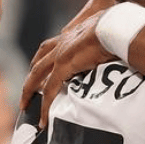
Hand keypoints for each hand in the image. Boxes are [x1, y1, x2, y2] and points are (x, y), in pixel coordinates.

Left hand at [19, 0, 115, 125]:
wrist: (115, 25)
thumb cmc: (118, 25)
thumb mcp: (110, 31)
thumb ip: (107, 39)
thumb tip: (119, 45)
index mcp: (73, 33)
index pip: (54, 46)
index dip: (47, 58)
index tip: (44, 68)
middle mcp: (62, 42)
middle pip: (39, 60)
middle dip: (32, 76)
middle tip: (28, 91)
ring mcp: (60, 54)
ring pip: (37, 75)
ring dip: (29, 91)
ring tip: (25, 106)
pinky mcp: (63, 66)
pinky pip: (50, 90)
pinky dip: (45, 105)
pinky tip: (44, 118)